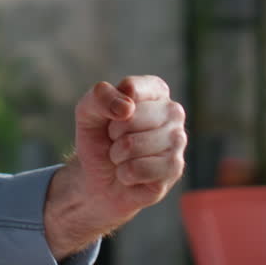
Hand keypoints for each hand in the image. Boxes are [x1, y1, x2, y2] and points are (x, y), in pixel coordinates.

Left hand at [73, 75, 186, 217]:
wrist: (100, 177)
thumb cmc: (99, 138)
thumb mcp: (88, 110)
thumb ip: (101, 97)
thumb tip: (127, 108)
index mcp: (155, 89)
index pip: (131, 88)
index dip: (110, 107)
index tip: (111, 115)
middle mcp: (173, 111)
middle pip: (131, 118)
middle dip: (113, 133)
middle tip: (116, 140)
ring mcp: (178, 140)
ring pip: (133, 145)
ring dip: (117, 155)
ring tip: (123, 156)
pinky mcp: (175, 167)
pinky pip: (139, 169)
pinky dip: (125, 173)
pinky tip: (131, 172)